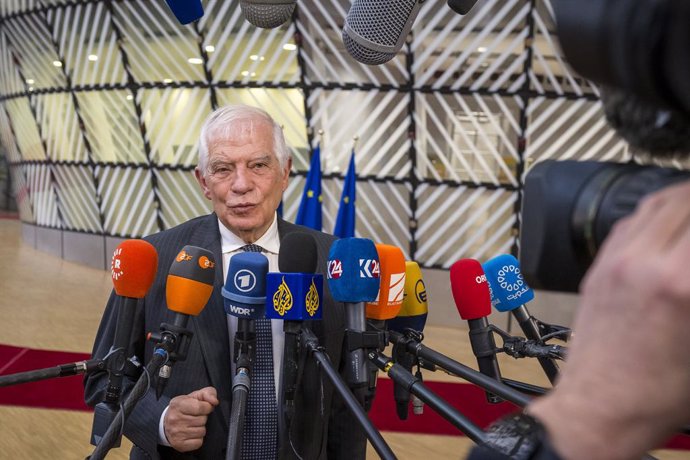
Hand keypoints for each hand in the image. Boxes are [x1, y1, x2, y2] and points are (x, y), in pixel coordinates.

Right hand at [164, 386, 218, 451]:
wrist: (166, 423)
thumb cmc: (183, 408)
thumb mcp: (195, 396)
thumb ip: (208, 393)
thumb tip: (214, 401)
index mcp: (178, 404)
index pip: (201, 407)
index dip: (207, 407)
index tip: (204, 408)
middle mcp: (175, 419)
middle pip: (202, 420)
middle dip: (202, 418)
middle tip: (195, 416)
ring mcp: (176, 433)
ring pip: (202, 431)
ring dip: (200, 428)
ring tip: (192, 425)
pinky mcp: (179, 444)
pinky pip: (199, 442)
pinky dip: (197, 438)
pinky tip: (191, 433)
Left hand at [529, 181, 689, 459]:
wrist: (597, 406)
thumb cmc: (653, 393)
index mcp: (679, 283)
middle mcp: (643, 261)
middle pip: (685, 201)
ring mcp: (615, 261)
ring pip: (657, 202)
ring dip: (685, 199)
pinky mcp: (598, 267)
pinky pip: (628, 221)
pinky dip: (655, 211)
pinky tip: (670, 221)